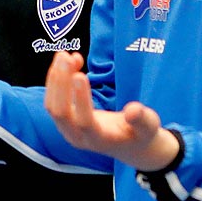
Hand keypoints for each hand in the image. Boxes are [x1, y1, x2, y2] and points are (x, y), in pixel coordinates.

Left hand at [43, 52, 177, 170]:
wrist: (127, 145)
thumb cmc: (139, 134)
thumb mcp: (149, 128)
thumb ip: (142, 120)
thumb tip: (133, 110)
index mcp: (99, 140)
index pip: (84, 121)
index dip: (80, 99)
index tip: (80, 75)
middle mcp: (78, 137)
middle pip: (60, 113)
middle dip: (60, 83)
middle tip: (66, 57)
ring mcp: (67, 129)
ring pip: (52, 105)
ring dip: (55, 78)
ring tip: (64, 55)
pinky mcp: (64, 120)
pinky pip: (53, 99)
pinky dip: (56, 79)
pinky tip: (68, 61)